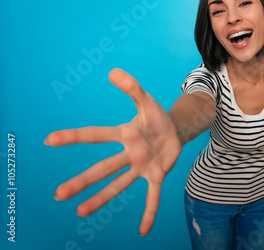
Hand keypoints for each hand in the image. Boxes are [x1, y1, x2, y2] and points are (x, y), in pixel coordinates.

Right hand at [45, 69, 181, 235]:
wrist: (175, 130)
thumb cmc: (156, 117)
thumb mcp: (147, 101)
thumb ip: (132, 88)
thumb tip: (113, 72)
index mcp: (124, 134)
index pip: (96, 135)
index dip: (74, 137)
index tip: (50, 141)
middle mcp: (128, 153)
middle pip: (103, 167)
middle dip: (82, 181)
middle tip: (58, 194)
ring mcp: (141, 166)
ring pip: (119, 184)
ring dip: (101, 198)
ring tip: (81, 212)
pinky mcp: (157, 175)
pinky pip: (153, 196)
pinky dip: (149, 212)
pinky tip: (143, 230)